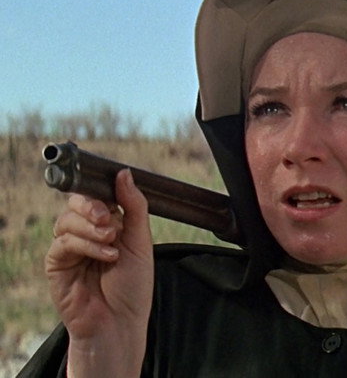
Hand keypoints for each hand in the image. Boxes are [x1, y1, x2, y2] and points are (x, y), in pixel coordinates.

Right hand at [47, 169, 152, 375]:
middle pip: (76, 202)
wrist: (121, 321)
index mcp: (108, 224)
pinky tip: (106, 256)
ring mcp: (69, 247)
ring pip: (67, 219)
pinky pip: (63, 242)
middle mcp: (86, 232)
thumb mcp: (141, 241)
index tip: (111, 190)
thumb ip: (134, 206)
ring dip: (92, 228)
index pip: (96, 194)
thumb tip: (124, 173)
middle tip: (109, 219)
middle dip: (92, 206)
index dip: (99, 189)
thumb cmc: (132, 286)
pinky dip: (86, 245)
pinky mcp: (56, 263)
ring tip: (112, 244)